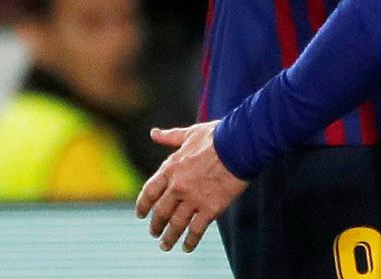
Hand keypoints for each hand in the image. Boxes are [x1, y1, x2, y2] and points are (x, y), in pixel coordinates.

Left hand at [135, 122, 246, 253]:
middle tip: (154, 233)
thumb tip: (153, 133)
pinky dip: (190, 241)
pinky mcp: (210, 208)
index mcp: (171, 168)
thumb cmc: (216, 136)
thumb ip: (170, 137)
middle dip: (155, 225)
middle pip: (160, 212)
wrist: (239, 145)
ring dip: (169, 237)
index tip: (140, 214)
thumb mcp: (189, 134)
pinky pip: (196, 230)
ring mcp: (193, 199)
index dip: (143, 205)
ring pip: (176, 224)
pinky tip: (187, 247)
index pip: (150, 192)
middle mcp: (178, 186)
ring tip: (165, 245)